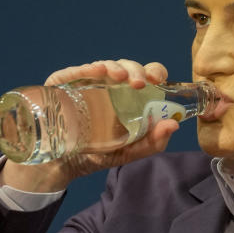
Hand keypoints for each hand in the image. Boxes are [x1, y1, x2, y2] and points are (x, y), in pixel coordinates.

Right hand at [0, 59, 177, 192]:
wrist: (60, 166)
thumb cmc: (96, 153)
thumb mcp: (128, 152)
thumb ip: (152, 142)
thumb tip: (173, 124)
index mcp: (128, 95)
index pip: (145, 75)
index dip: (154, 72)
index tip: (159, 81)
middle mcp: (109, 85)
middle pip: (126, 67)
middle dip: (136, 71)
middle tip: (140, 84)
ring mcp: (86, 83)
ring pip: (104, 66)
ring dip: (115, 67)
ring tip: (120, 77)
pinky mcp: (62, 85)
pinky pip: (75, 72)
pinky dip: (87, 69)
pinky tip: (97, 72)